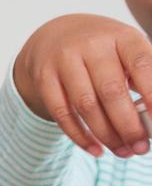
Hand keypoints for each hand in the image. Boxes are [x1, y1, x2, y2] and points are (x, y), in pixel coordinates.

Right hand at [12, 14, 151, 157]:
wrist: (57, 33)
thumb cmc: (106, 51)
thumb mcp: (129, 51)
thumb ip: (145, 79)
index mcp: (122, 37)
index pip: (142, 65)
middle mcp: (91, 45)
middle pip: (111, 91)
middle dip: (129, 126)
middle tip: (141, 148)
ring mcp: (63, 60)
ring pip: (86, 105)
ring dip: (106, 135)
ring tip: (123, 152)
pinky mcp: (44, 77)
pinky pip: (61, 112)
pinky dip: (80, 136)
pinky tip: (95, 150)